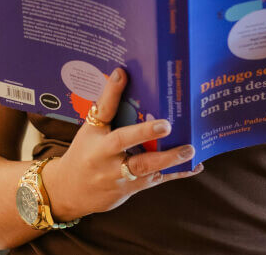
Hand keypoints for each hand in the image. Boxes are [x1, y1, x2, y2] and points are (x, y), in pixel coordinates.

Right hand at [42, 68, 202, 220]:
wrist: (70, 192)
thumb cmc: (84, 153)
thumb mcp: (90, 129)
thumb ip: (107, 105)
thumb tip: (120, 73)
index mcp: (96, 141)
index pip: (104, 114)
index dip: (113, 95)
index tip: (123, 75)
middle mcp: (107, 161)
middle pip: (125, 147)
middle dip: (147, 136)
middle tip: (168, 125)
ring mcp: (120, 178)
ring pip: (145, 169)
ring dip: (169, 160)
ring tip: (190, 149)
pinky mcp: (132, 189)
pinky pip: (156, 181)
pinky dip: (177, 173)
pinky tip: (195, 166)